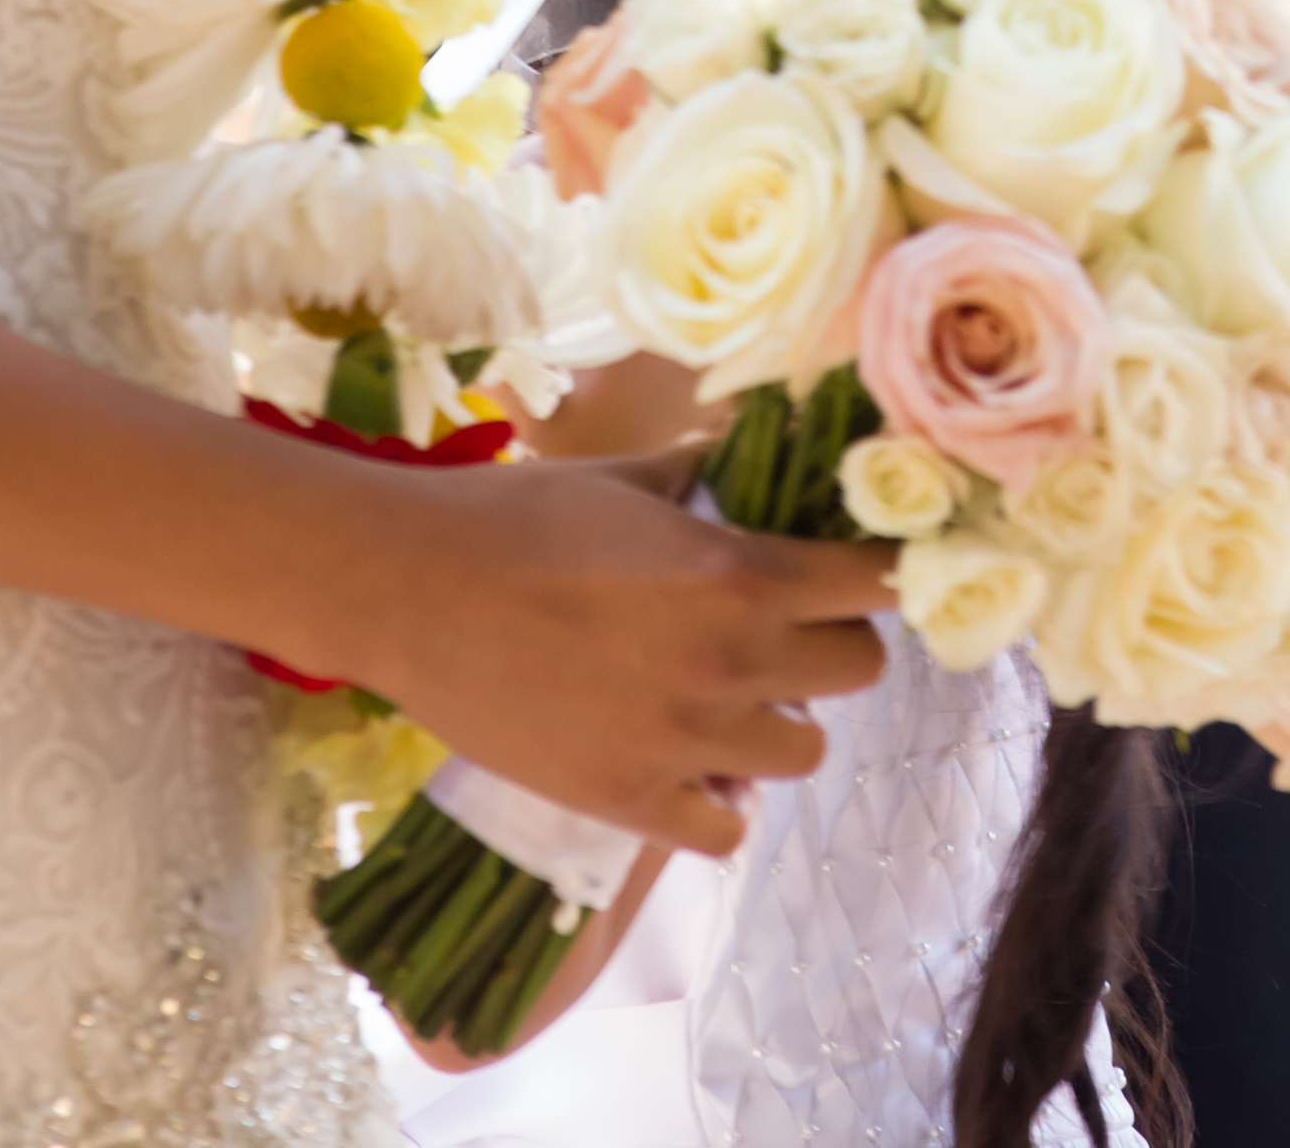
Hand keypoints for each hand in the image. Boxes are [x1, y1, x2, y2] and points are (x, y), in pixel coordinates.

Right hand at [326, 447, 890, 857]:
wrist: (409, 589)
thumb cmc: (515, 515)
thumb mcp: (631, 477)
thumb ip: (714, 477)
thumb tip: (770, 459)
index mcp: (740, 574)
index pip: (877, 583)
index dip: (880, 572)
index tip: (865, 571)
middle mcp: (731, 664)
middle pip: (859, 669)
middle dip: (832, 641)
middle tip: (784, 628)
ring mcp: (684, 743)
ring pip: (805, 751)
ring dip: (780, 719)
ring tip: (729, 696)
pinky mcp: (629, 802)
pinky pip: (728, 829)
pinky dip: (721, 800)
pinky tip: (690, 762)